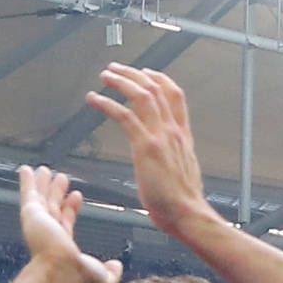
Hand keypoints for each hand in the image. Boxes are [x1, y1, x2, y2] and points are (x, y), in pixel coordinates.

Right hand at [15, 164, 121, 282]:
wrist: (62, 275)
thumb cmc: (80, 280)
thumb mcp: (102, 277)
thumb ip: (111, 272)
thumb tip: (117, 266)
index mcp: (63, 248)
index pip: (66, 223)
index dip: (71, 209)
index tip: (77, 196)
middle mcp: (49, 235)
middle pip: (53, 209)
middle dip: (57, 193)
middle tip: (61, 178)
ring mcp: (38, 224)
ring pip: (41, 199)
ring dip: (44, 185)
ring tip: (46, 170)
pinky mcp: (31, 214)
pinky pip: (28, 193)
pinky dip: (27, 182)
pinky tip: (26, 170)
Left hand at [91, 64, 215, 238]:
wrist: (188, 213)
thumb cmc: (183, 202)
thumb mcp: (184, 171)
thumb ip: (175, 158)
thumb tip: (168, 159)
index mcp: (183, 136)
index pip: (175, 96)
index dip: (160, 80)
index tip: (146, 72)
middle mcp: (173, 131)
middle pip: (156, 89)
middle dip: (134, 74)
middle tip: (116, 69)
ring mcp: (161, 136)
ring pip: (142, 96)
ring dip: (121, 82)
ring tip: (105, 77)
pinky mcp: (146, 146)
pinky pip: (125, 116)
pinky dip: (107, 104)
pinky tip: (95, 100)